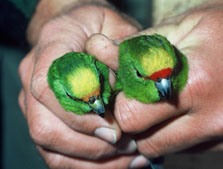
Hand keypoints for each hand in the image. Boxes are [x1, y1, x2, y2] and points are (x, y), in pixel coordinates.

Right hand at [18, 4, 148, 168]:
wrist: (81, 27)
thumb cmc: (102, 26)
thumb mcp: (118, 27)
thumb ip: (120, 56)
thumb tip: (122, 99)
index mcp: (51, 45)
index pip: (48, 87)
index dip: (78, 115)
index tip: (114, 129)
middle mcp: (33, 74)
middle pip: (44, 126)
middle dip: (89, 145)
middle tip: (128, 147)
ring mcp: (35, 101)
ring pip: (49, 146)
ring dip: (91, 161)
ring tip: (128, 159)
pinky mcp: (44, 117)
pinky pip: (57, 152)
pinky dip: (87, 164)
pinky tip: (118, 161)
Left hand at [86, 1, 222, 157]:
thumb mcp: (182, 26)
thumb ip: (137, 44)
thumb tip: (98, 48)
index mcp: (193, 81)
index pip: (130, 112)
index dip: (119, 102)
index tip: (120, 90)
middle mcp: (210, 116)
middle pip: (142, 139)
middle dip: (132, 122)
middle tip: (136, 100)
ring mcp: (220, 134)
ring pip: (160, 148)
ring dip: (150, 130)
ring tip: (158, 105)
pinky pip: (182, 148)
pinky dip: (172, 134)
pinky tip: (180, 112)